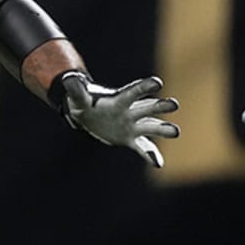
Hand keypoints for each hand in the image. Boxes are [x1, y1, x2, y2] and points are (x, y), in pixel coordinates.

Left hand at [58, 72, 179, 167]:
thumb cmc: (84, 102)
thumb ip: (75, 90)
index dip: (144, 87)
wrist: (88, 115)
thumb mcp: (78, 97)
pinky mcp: (131, 138)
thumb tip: (69, 80)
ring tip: (175, 132)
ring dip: (163, 129)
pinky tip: (159, 164)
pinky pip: (143, 146)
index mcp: (120, 99)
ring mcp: (133, 124)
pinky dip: (151, 154)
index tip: (157, 83)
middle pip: (148, 107)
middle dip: (160, 106)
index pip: (133, 92)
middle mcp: (130, 111)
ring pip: (151, 126)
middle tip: (173, 104)